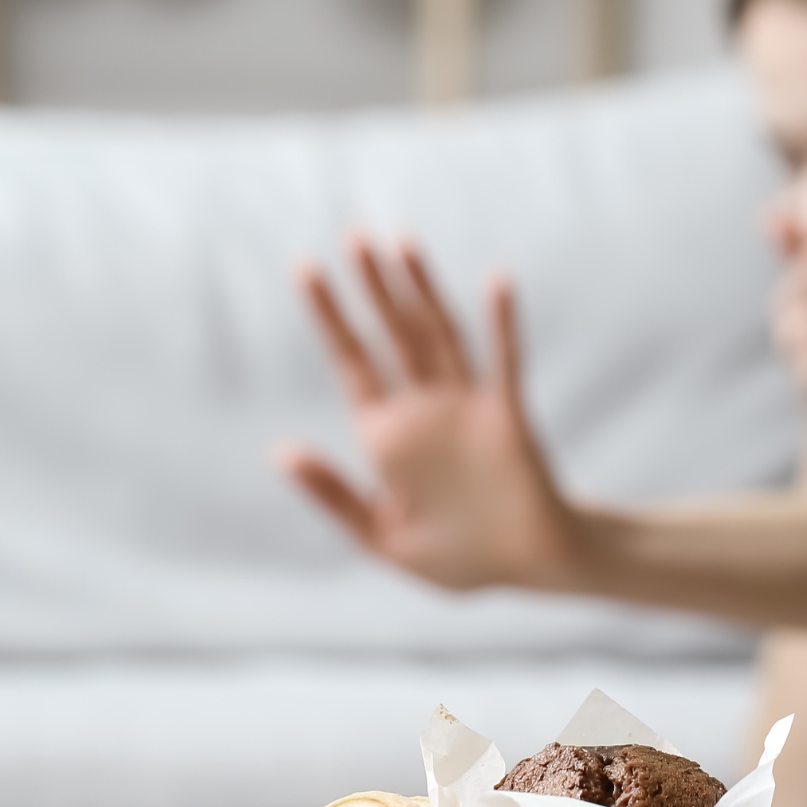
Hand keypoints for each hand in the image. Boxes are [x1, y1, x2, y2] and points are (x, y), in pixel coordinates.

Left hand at [277, 236, 577, 591]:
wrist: (525, 569)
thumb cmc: (455, 557)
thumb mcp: (380, 537)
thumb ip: (334, 496)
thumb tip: (281, 451)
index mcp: (386, 434)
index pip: (352, 361)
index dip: (330, 316)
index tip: (306, 269)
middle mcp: (424, 409)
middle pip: (393, 334)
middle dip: (373, 288)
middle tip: (353, 236)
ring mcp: (467, 408)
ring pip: (440, 335)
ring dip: (422, 290)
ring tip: (401, 242)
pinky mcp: (507, 418)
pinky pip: (505, 364)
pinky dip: (502, 324)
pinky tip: (496, 281)